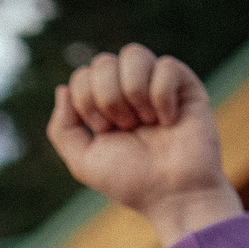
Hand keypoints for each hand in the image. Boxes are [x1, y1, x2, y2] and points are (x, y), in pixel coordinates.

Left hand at [46, 44, 242, 247]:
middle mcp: (129, 89)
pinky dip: (162, 96)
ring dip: (133, 92)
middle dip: (108, 98)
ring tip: (146, 121)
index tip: (104, 130)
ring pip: (133, 53)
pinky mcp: (186, 85)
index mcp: (103, 104)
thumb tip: (62, 88)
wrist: (172, 194)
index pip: (82, 75)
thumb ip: (62, 128)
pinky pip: (166, 65)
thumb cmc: (131, 181)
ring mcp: (157, 84)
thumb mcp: (83, 162)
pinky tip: (169, 119)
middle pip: (103, 61)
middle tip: (125, 126)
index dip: (87, 101)